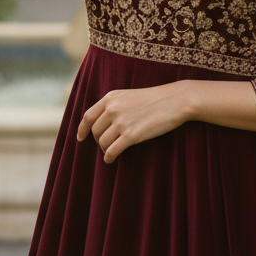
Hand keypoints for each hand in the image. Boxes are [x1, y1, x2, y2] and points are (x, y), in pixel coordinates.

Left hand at [76, 82, 190, 163]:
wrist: (174, 100)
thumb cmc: (155, 99)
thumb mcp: (129, 96)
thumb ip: (114, 106)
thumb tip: (102, 123)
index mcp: (111, 97)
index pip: (88, 116)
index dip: (82, 129)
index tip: (80, 138)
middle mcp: (112, 109)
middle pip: (95, 131)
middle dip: (98, 140)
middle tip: (105, 144)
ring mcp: (121, 122)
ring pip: (103, 142)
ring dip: (105, 149)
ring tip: (111, 151)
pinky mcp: (131, 135)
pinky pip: (112, 150)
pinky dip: (109, 157)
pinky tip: (111, 159)